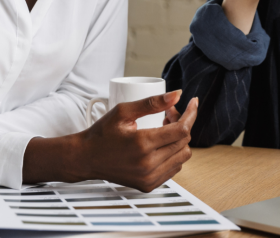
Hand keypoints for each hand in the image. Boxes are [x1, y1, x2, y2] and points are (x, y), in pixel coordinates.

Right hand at [23, 91, 197, 191]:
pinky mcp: (148, 185)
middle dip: (182, 123)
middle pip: (184, 142)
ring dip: (179, 139)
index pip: (181, 130)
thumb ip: (152, 102)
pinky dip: (173, 153)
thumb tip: (177, 94)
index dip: (191, 114)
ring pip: (182, 156)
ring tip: (164, 128)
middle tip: (169, 113)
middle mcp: (148, 165)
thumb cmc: (102, 133)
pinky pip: (174, 168)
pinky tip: (161, 143)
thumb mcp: (124, 111)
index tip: (193, 102)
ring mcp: (149, 178)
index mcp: (143, 144)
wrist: (86, 158)